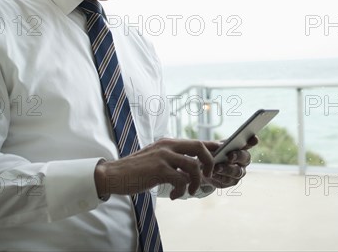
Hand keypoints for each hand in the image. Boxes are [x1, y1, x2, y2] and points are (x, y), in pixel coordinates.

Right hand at [94, 138, 216, 199]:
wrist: (113, 174)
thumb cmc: (136, 170)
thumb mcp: (156, 158)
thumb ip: (172, 159)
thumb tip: (191, 167)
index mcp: (169, 142)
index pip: (197, 141)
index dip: (213, 147)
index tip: (224, 153)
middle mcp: (168, 146)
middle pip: (200, 147)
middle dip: (209, 161)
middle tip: (208, 175)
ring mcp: (164, 156)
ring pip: (193, 165)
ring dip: (196, 181)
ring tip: (190, 191)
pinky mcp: (159, 169)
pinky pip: (181, 179)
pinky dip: (182, 190)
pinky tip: (175, 196)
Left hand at [206, 136, 257, 188]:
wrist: (202, 169)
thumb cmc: (209, 154)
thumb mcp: (209, 146)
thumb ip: (213, 145)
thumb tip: (220, 146)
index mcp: (239, 146)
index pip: (250, 142)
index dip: (253, 141)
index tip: (254, 139)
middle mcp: (243, 159)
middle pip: (245, 157)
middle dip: (238, 156)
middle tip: (230, 156)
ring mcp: (239, 171)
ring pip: (237, 171)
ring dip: (227, 169)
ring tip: (217, 168)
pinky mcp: (232, 181)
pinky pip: (228, 180)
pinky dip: (220, 177)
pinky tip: (213, 174)